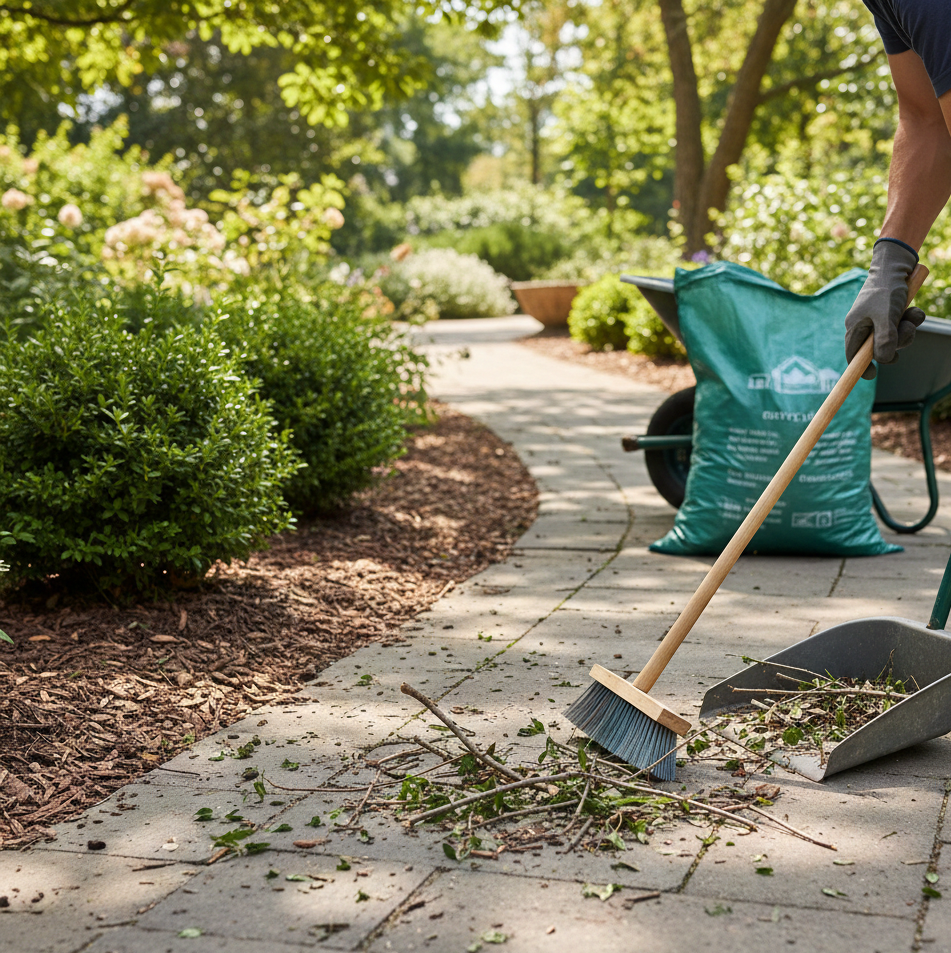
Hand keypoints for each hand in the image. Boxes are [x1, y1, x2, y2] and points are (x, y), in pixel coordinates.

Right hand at [844, 239, 925, 379]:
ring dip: (908, 329)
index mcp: (855, 326)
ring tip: (912, 316)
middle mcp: (865, 325)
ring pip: (895, 337)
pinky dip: (912, 320)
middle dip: (897, 342)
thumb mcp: (886, 316)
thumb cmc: (886, 288)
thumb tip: (885, 360)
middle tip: (906, 332)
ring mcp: (879, 319)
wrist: (897, 264)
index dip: (860, 367)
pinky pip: (903, 325)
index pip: (853, 354)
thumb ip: (885, 340)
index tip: (872, 375)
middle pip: (879, 347)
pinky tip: (915, 310)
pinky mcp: (892, 312)